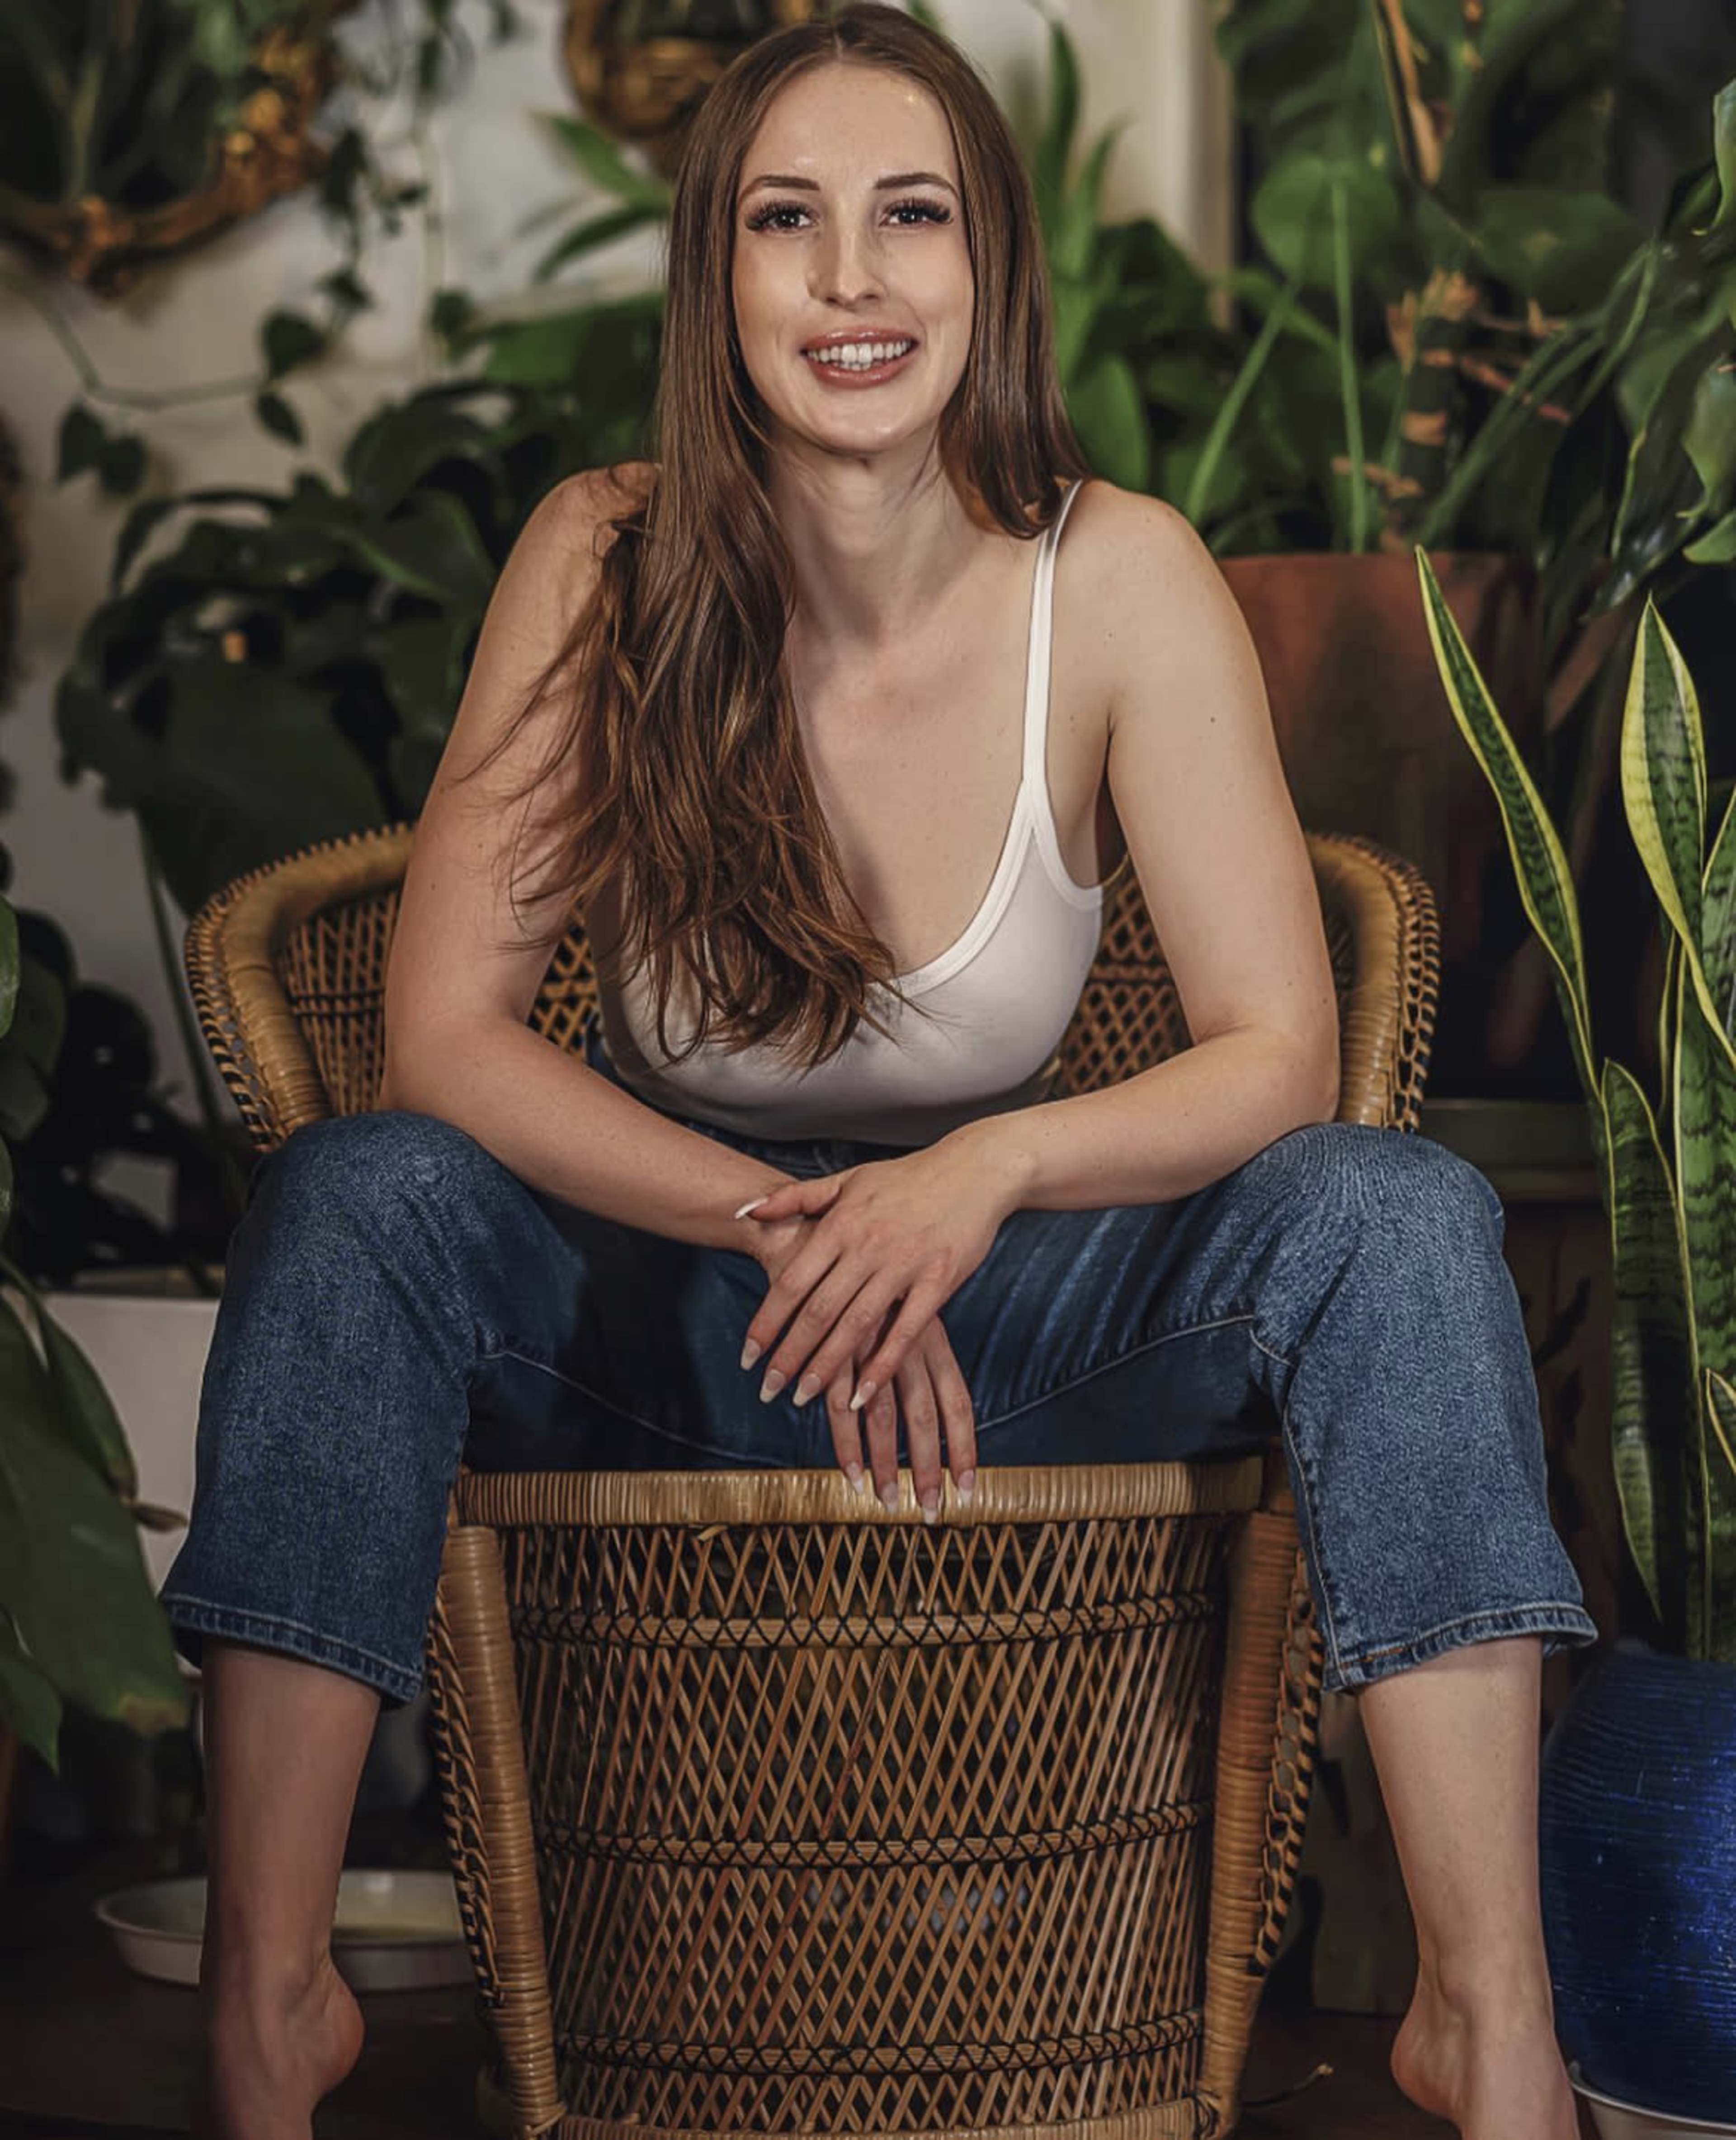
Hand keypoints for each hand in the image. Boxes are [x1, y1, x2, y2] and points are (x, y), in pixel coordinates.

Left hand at [737, 1141, 1011, 1481]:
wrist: (974, 1171)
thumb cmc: (905, 1179)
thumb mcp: (846, 1180)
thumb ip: (793, 1198)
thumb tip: (744, 1210)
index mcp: (840, 1224)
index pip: (791, 1282)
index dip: (766, 1322)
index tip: (747, 1356)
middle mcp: (867, 1246)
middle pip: (818, 1310)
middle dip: (789, 1355)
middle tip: (767, 1390)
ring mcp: (904, 1266)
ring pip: (857, 1325)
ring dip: (828, 1366)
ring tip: (804, 1397)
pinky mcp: (938, 1282)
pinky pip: (906, 1332)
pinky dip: (883, 1365)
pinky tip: (862, 1396)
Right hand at [746, 1213, 978, 1511]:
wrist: (806, 1226)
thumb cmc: (862, 1255)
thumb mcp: (896, 1292)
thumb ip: (908, 1334)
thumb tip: (919, 1380)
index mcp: (927, 1331)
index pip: (957, 1399)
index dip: (963, 1446)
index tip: (968, 1490)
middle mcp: (903, 1341)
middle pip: (926, 1416)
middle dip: (929, 1469)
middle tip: (930, 1513)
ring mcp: (867, 1345)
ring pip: (882, 1417)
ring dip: (884, 1465)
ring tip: (883, 1504)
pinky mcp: (831, 1348)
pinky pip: (840, 1404)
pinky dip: (845, 1440)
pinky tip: (848, 1471)